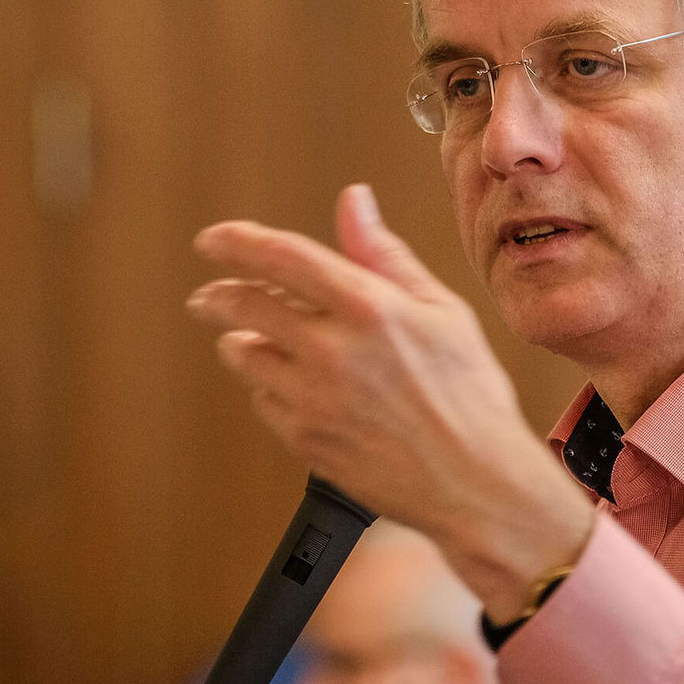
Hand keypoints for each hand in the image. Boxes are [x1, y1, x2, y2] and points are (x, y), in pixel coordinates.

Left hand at [188, 184, 592, 618]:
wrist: (475, 482)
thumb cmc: (470, 395)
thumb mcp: (442, 310)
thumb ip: (385, 254)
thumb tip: (353, 201)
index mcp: (368, 307)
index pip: (281, 257)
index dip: (237, 242)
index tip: (214, 240)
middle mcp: (331, 349)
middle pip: (243, 305)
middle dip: (216, 295)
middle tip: (208, 296)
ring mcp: (312, 398)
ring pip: (243, 355)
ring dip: (239, 340)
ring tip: (248, 340)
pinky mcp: (304, 439)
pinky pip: (263, 401)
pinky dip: (268, 387)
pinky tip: (290, 387)